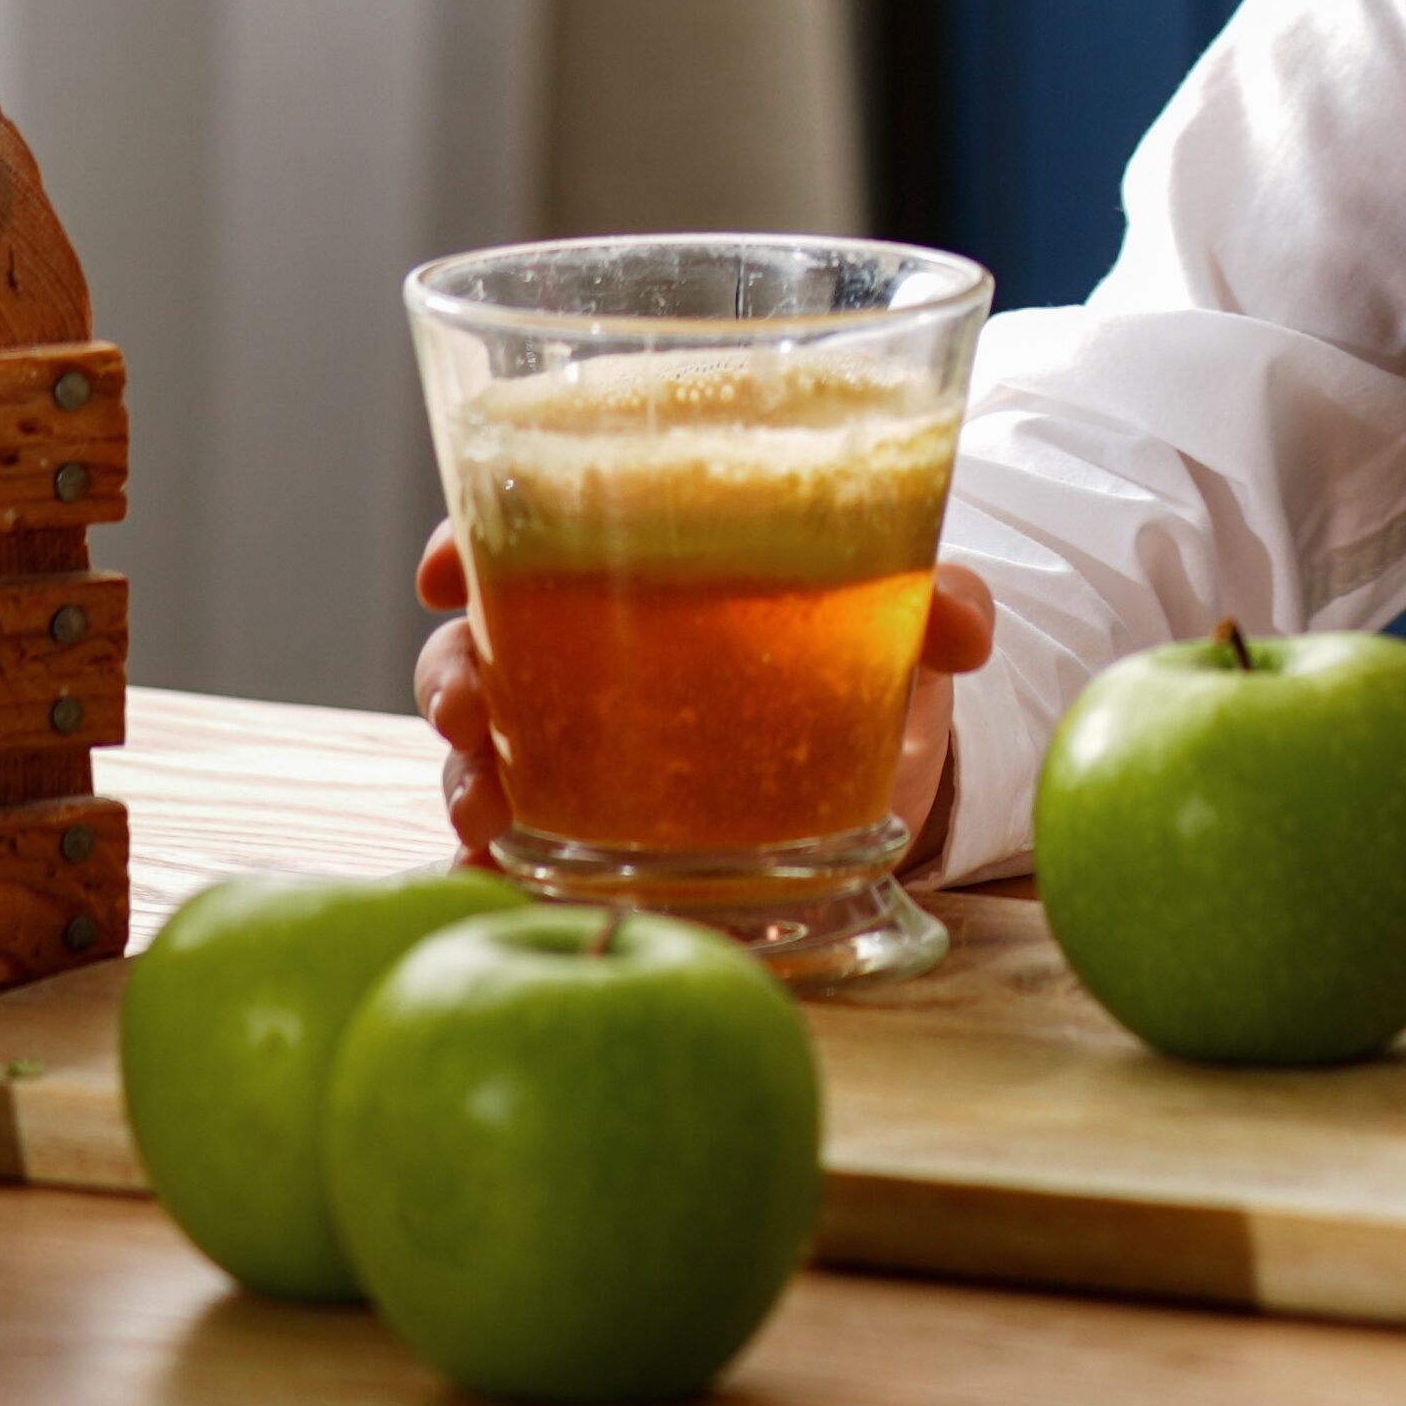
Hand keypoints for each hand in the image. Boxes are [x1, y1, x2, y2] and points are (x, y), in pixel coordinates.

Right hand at [414, 524, 1000, 872]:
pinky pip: (530, 842)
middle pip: (477, 640)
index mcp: (637, 553)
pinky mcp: (605, 826)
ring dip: (465, 773)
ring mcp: (583, 738)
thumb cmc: (869, 639)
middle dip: (450, 673)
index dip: (467, 539)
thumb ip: (934, 597)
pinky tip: (495, 883)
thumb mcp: (901, 608)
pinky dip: (501, 865)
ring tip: (485, 808)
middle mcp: (587, 641)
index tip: (445, 572)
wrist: (895, 754)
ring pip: (488, 745)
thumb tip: (960, 629)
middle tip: (468, 708)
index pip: (523, 521)